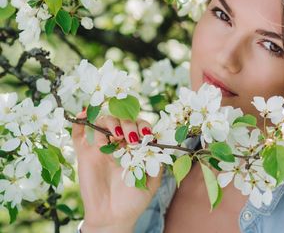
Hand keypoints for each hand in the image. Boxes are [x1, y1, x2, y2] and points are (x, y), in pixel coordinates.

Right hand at [72, 111, 162, 231]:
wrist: (113, 217)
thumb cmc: (134, 200)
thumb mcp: (152, 180)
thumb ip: (156, 161)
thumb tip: (157, 143)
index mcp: (135, 147)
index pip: (138, 125)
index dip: (142, 125)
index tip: (146, 135)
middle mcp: (118, 144)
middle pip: (121, 119)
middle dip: (128, 123)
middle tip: (131, 138)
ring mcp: (100, 147)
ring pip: (102, 122)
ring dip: (110, 122)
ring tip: (115, 135)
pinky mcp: (85, 154)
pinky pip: (78, 134)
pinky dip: (80, 121)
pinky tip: (83, 114)